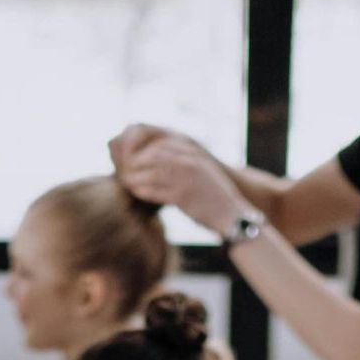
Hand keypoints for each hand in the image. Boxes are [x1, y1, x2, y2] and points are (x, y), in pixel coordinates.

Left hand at [111, 127, 238, 233]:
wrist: (233, 216)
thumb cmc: (215, 197)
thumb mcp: (201, 171)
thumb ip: (183, 162)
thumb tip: (160, 162)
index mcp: (193, 153)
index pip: (160, 143)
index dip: (144, 150)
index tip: (133, 158)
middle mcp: (189, 161)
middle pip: (152, 155)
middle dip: (136, 162)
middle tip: (125, 170)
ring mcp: (186, 178)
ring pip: (151, 172)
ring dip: (136, 177)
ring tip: (127, 182)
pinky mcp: (183, 196)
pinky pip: (155, 191)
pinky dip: (143, 191)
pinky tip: (136, 192)